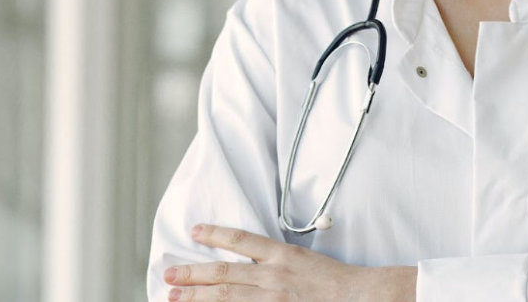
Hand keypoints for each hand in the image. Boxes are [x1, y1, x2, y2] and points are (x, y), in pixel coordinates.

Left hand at [164, 224, 416, 300]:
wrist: (359, 298)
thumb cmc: (337, 281)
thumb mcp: (305, 260)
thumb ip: (278, 260)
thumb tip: (252, 261)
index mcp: (281, 255)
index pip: (241, 241)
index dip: (215, 234)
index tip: (194, 231)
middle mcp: (272, 276)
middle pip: (222, 274)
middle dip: (192, 275)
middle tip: (168, 275)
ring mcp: (270, 298)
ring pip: (224, 297)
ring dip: (196, 298)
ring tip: (173, 297)